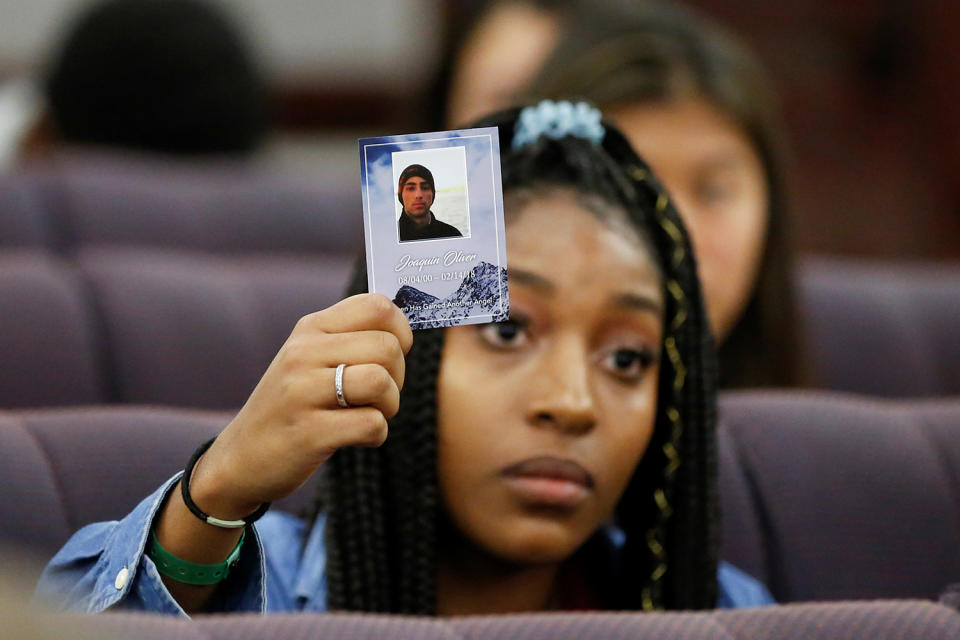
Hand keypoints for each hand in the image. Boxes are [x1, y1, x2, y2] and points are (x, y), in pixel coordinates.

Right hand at [188, 293, 412, 519]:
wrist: (240, 459)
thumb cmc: (292, 406)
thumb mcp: (310, 359)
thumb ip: (351, 338)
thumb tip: (407, 328)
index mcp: (310, 328)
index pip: (377, 306)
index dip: (401, 331)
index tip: (391, 356)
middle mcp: (303, 353)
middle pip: (388, 347)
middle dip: (398, 377)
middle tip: (378, 396)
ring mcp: (302, 392)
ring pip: (381, 382)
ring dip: (389, 406)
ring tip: (369, 414)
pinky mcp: (309, 432)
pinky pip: (372, 424)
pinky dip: (375, 435)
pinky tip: (356, 438)